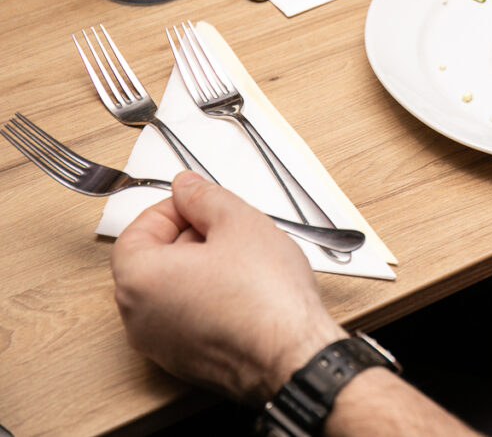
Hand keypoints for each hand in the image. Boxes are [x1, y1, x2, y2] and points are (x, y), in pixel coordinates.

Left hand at [111, 171, 343, 402]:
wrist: (294, 355)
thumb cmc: (266, 298)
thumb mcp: (239, 222)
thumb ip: (205, 197)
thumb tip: (187, 188)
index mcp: (140, 279)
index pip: (137, 230)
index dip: (171, 209)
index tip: (198, 201)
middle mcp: (139, 318)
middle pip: (152, 262)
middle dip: (188, 238)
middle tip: (226, 227)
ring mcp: (162, 346)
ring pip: (171, 292)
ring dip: (200, 269)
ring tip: (242, 258)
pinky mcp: (187, 363)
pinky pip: (188, 319)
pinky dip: (208, 300)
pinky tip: (245, 290)